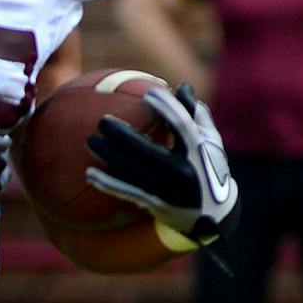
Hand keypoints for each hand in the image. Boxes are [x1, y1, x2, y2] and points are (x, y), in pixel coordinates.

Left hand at [84, 82, 238, 251]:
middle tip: (102, 121)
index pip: (182, 125)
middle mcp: (182, 170)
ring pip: (132, 171)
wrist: (213, 216)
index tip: (149, 94)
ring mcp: (167, 189)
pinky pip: (128, 192)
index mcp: (198, 151)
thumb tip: (182, 86)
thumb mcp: (212, 142)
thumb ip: (197, 114)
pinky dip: (108, 184)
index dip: (167, 108)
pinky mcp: (156, 204)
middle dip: (122, 135)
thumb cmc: (211, 168)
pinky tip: (89, 174)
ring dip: (109, 156)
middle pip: (147, 150)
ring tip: (90, 141)